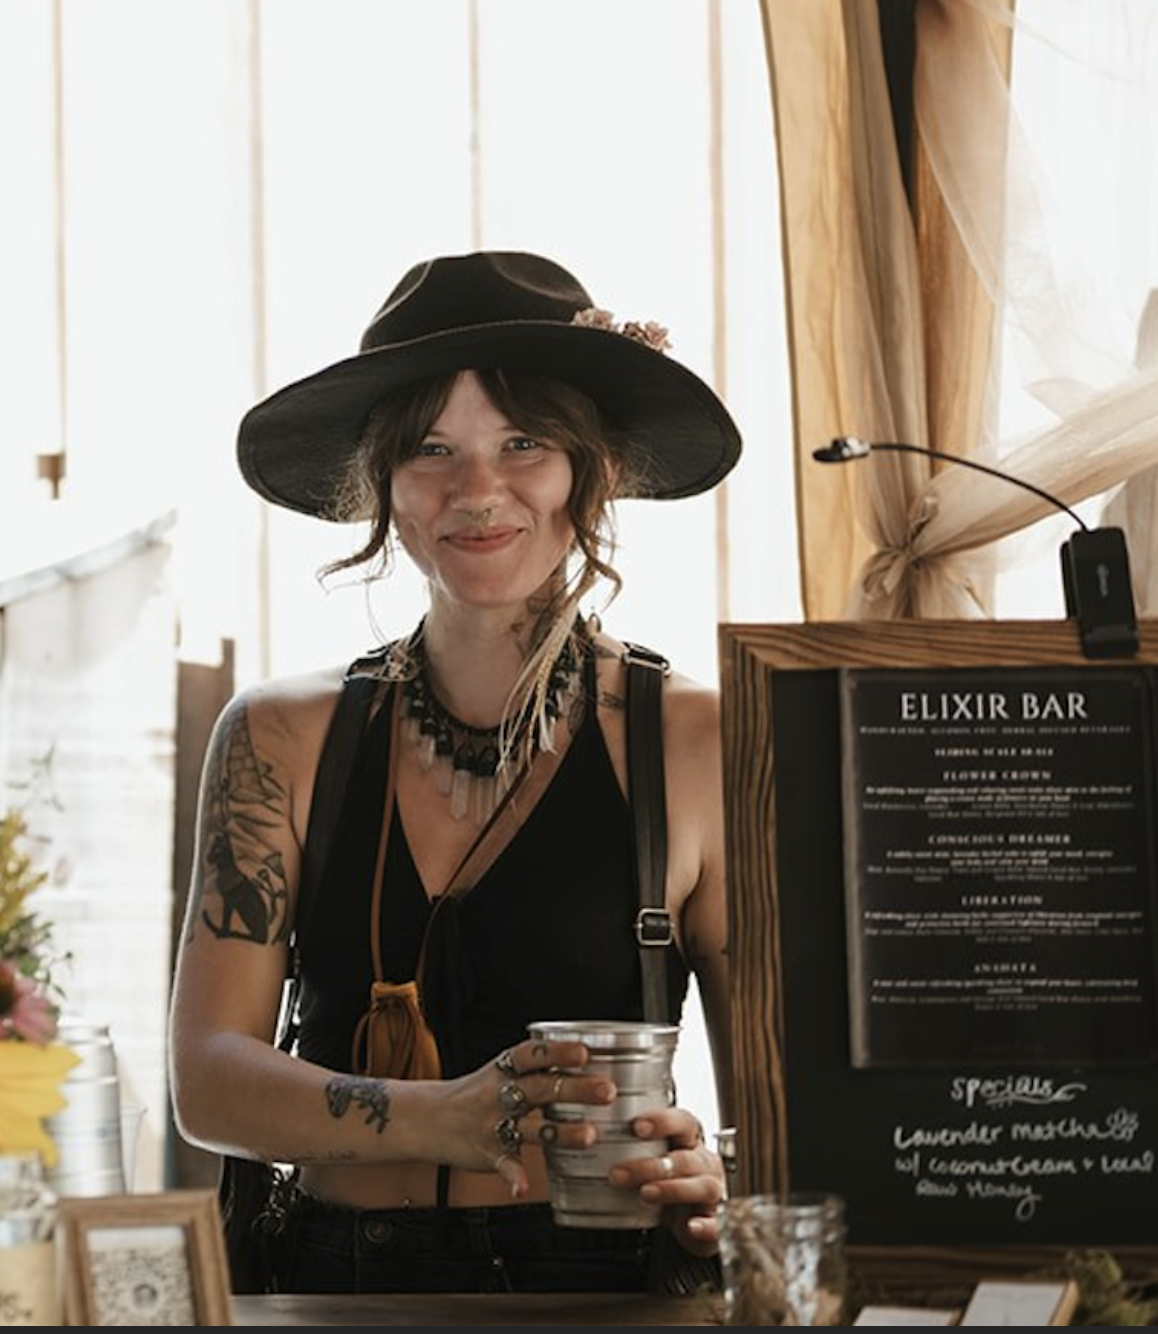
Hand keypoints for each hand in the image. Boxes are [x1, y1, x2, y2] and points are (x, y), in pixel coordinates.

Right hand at [438, 1038, 615, 1197]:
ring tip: (589, 1136)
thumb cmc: (478, 1092)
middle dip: (575, 1090)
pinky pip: (503, 1165)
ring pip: (530, 1128)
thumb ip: (538, 1068)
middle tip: (607, 1091)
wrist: (430, 1118)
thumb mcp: (502, 1071)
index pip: (532, 1055)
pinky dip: (513, 1178)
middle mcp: (500, 1094)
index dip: (557, 1052)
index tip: (584, 1052)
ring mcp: (494, 1125)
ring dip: (560, 1132)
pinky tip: (523, 1188)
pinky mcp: (488, 1153)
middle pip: (540, 1089)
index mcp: (505, 1069)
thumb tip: (589, 1059)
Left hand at [607, 1108, 725, 1255]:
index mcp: (689, 1141)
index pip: (681, 1122)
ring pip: (702, 1186)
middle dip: (651, 1165)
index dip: (662, 1121)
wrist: (694, 1220)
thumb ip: (629, 1149)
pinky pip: (717, 1223)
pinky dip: (706, 1226)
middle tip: (619, 1173)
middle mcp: (704, 1163)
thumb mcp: (652, 1160)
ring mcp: (714, 1192)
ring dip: (673, 1189)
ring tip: (646, 1194)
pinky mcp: (717, 1223)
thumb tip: (584, 1137)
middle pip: (685, 1157)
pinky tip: (691, 1227)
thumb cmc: (669, 1182)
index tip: (637, 1125)